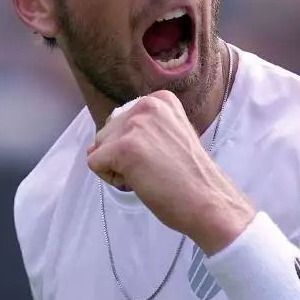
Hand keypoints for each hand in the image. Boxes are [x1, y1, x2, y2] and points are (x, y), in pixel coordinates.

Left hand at [87, 90, 254, 253]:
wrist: (208, 200)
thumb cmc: (191, 177)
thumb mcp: (168, 138)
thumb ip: (137, 134)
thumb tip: (91, 148)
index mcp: (160, 99)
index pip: (122, 121)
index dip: (134, 146)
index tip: (161, 157)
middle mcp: (147, 104)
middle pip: (107, 132)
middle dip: (122, 156)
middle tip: (155, 168)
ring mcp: (135, 124)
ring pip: (98, 148)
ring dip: (117, 167)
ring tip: (148, 174)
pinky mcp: (124, 147)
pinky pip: (94, 164)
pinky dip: (112, 179)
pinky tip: (139, 181)